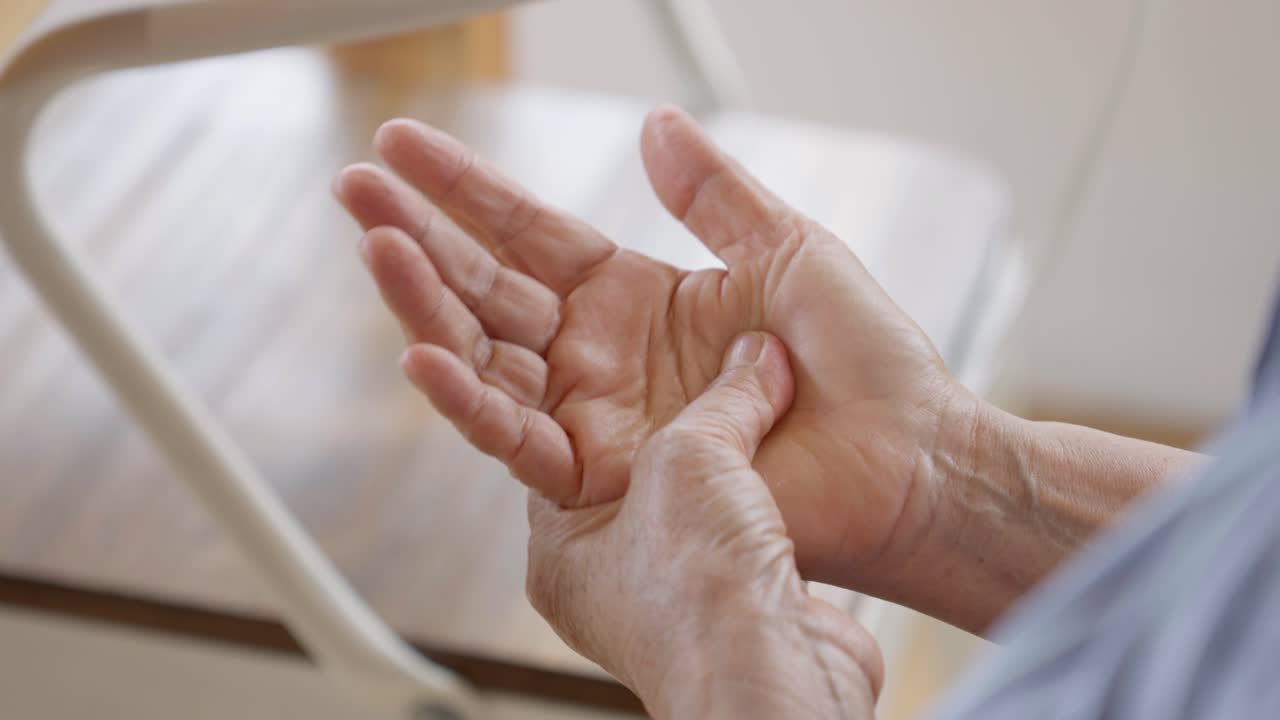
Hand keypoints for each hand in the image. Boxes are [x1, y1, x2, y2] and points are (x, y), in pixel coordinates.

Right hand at [334, 106, 974, 594]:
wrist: (909, 455)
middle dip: (418, 238)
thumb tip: (653, 125)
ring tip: (374, 245)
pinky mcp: (603, 475)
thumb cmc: (866, 360)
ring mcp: (596, 415)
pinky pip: (518, 437)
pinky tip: (422, 355)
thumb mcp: (786, 249)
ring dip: (424, 304)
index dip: (465, 190)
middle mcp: (601, 356)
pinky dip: (469, 400)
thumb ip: (710, 194)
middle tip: (354, 186)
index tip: (402, 145)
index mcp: (636, 297)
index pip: (528, 233)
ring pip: (485, 356)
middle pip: (487, 289)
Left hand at [525, 332, 881, 717]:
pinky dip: (766, 487)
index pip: (561, 446)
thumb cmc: (699, 591)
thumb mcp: (690, 456)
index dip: (598, 389)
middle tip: (700, 359)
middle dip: (677, 417)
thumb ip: (721, 398)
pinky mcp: (741, 603)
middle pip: (639, 469)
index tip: (631, 349)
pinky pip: (746, 525)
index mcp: (563, 552)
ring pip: (699, 496)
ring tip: (757, 396)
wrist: (777, 676)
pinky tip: (790, 454)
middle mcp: (611, 580)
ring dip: (731, 454)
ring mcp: (675, 598)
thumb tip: (758, 358)